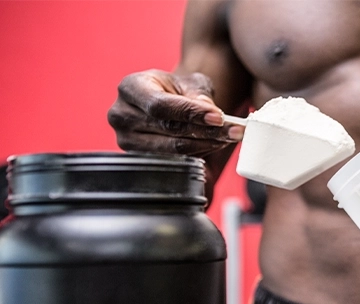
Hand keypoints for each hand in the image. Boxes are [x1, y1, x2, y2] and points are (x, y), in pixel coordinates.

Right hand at [107, 69, 244, 155]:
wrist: (163, 101)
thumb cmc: (175, 89)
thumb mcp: (188, 83)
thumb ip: (199, 94)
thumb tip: (210, 112)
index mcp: (130, 88)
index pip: (161, 105)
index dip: (191, 113)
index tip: (219, 118)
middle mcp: (121, 114)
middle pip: (168, 129)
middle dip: (206, 131)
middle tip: (235, 131)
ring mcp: (126, 140)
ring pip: (173, 148)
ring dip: (206, 144)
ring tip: (229, 137)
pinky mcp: (138, 158)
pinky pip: (173, 160)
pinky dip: (198, 153)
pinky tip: (214, 145)